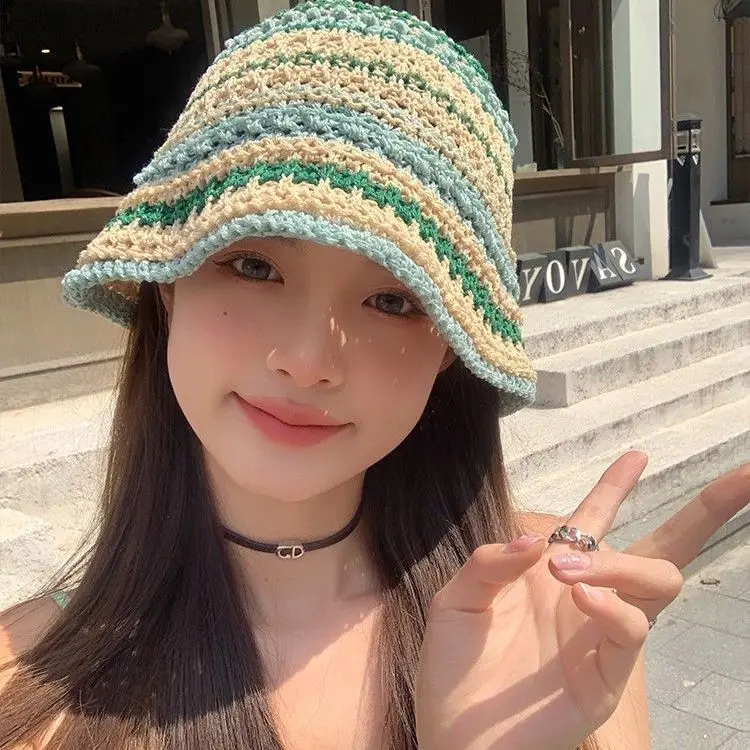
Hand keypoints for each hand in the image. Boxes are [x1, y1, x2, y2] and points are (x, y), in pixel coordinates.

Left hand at [415, 454, 748, 749]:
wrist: (452, 733)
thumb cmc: (454, 665)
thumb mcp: (460, 598)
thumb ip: (492, 562)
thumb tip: (539, 539)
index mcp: (551, 572)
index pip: (594, 519)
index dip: (616, 486)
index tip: (637, 454)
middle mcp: (586, 597)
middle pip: (660, 549)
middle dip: (704, 513)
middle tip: (743, 478)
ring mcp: (602, 635)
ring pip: (656, 581)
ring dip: (618, 564)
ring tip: (567, 570)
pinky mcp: (608, 675)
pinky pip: (631, 630)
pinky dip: (611, 605)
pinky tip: (579, 597)